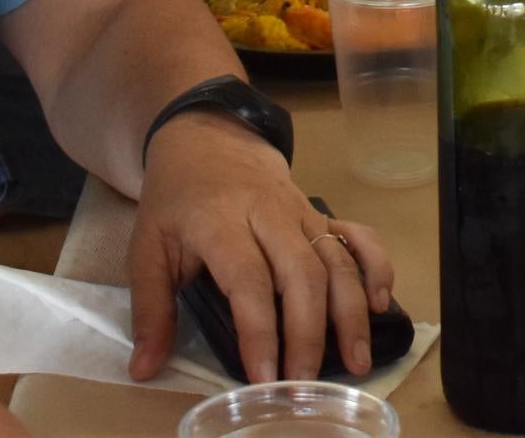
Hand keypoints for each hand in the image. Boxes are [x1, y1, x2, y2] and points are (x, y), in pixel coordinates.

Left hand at [126, 113, 395, 384]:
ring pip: (335, 259)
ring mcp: (300, 211)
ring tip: (354, 361)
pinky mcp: (320, 212)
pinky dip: (376, 266)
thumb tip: (144, 368)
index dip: (259, 332)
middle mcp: (268, 214)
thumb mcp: (146, 248)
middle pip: (302, 274)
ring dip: (350, 312)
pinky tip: (381, 304)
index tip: (263, 378)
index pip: (249, 280)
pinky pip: (358, 235)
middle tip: (304, 383)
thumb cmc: (175, 200)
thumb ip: (150, 309)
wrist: (206, 140)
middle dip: (308, 334)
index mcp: (220, 221)